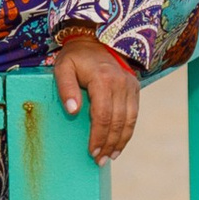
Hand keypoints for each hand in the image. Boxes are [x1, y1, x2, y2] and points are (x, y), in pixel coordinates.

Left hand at [52, 27, 140, 160]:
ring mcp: (130, 85)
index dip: (98, 136)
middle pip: (118, 122)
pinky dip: (128, 131)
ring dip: (120, 141)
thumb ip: (65, 88)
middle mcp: (121, 83)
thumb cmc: (75, 56)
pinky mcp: (135, 87)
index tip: (91, 152)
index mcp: (103, 80)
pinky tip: (120, 143)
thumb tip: (73, 111)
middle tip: (99, 160)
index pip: (103, 115)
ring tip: (110, 156)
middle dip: (108, 144)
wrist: (95, 39)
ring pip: (129, 120)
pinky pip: (134, 114)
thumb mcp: (62, 67)